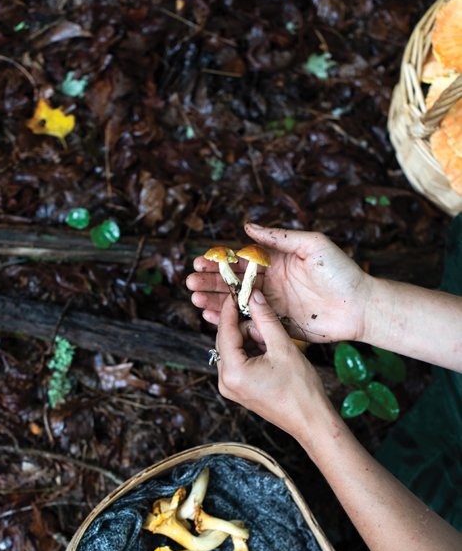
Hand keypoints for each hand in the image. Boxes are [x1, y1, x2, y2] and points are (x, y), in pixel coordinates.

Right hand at [187, 224, 371, 343]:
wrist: (360, 306)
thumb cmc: (341, 271)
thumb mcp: (312, 245)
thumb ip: (279, 237)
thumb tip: (247, 226)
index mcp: (276, 261)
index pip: (241, 259)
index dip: (219, 260)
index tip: (199, 261)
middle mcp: (271, 282)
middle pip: (233, 282)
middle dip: (210, 282)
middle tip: (190, 283)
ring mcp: (273, 304)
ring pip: (236, 303)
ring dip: (215, 301)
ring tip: (195, 300)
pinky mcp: (278, 324)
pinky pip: (249, 322)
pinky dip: (230, 321)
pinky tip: (212, 318)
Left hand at [216, 289, 335, 445]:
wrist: (311, 421)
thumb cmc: (301, 389)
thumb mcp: (283, 347)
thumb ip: (266, 319)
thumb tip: (254, 296)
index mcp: (232, 371)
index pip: (225, 330)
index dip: (231, 307)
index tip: (237, 290)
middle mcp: (225, 381)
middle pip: (227, 339)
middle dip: (247, 327)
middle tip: (269, 326)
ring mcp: (230, 388)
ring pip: (234, 349)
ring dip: (252, 340)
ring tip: (274, 344)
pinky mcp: (238, 390)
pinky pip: (239, 361)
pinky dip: (252, 351)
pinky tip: (271, 353)